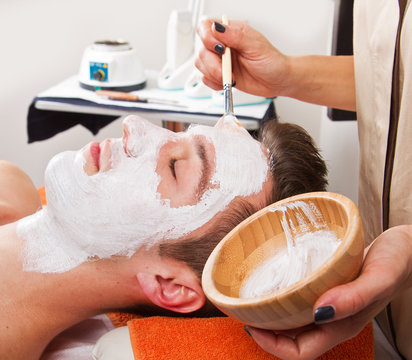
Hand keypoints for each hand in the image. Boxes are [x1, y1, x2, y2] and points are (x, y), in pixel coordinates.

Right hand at [195, 19, 289, 97]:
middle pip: (201, 50)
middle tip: (227, 71)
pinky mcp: (219, 75)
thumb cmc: (271, 62)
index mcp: (230, 32)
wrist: (278, 81)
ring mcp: (220, 61)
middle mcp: (222, 45)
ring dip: (213, 75)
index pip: (206, 28)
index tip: (220, 50)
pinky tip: (228, 82)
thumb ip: (235, 37)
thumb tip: (218, 28)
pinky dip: (214, 83)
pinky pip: (206, 79)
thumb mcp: (255, 46)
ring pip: (201, 65)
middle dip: (212, 63)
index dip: (207, 38)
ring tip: (230, 78)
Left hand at [245, 225, 411, 359]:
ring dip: (271, 315)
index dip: (274, 346)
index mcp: (342, 325)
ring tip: (252, 299)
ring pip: (293, 321)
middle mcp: (332, 318)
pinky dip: (283, 297)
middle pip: (292, 339)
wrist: (407, 248)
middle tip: (244, 311)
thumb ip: (354, 297)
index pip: (301, 352)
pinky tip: (274, 282)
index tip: (252, 326)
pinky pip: (299, 300)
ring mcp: (330, 304)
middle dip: (265, 332)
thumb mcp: (379, 277)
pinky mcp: (328, 288)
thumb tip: (320, 312)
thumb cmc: (398, 262)